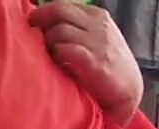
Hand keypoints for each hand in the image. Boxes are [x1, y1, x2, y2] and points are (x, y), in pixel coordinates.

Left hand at [29, 0, 143, 125]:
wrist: (129, 90)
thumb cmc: (107, 65)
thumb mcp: (96, 38)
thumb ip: (76, 28)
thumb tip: (44, 24)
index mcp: (97, 15)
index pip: (63, 4)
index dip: (44, 12)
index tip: (33, 23)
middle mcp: (98, 25)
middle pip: (58, 10)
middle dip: (39, 19)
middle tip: (29, 31)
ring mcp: (98, 42)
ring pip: (59, 31)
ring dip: (48, 43)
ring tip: (47, 55)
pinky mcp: (95, 62)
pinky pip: (66, 49)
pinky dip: (57, 55)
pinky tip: (57, 64)